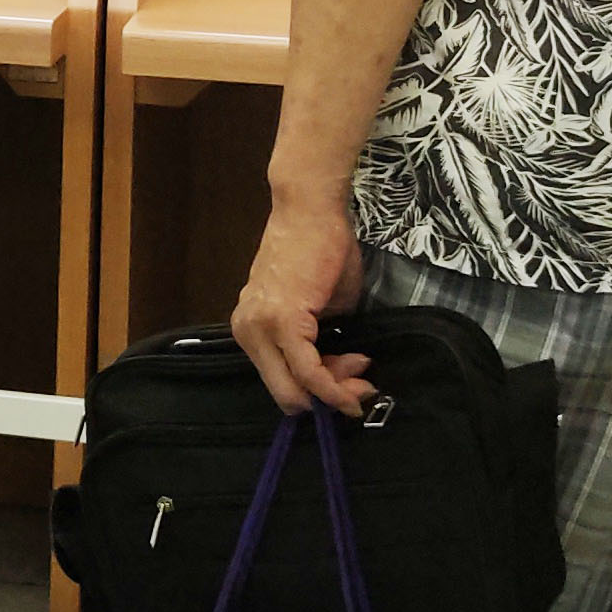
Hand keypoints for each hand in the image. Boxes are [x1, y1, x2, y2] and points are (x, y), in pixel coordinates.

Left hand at [231, 194, 375, 416]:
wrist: (311, 212)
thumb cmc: (321, 251)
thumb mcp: (324, 307)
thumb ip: (327, 343)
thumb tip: (348, 368)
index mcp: (252, 330)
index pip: (282, 382)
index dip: (320, 395)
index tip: (354, 387)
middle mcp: (248, 333)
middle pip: (285, 393)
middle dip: (327, 399)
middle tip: (361, 386)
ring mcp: (259, 327)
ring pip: (295, 386)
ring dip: (335, 387)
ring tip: (362, 364)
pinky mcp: (280, 320)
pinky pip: (307, 368)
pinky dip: (332, 383)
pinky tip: (356, 377)